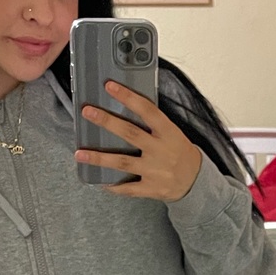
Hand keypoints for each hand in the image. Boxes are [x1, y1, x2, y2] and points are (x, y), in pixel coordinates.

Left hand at [74, 81, 201, 201]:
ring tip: (79, 153)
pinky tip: (98, 181)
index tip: (110, 86)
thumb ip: (152, 122)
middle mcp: (160, 149)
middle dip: (107, 121)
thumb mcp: (172, 132)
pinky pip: (127, 188)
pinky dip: (112, 186)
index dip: (128, 97)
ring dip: (99, 158)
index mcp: (168, 132)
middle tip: (87, 112)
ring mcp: (155, 170)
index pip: (146, 109)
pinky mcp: (151, 188)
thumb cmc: (179, 151)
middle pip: (130, 133)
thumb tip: (126, 104)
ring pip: (122, 162)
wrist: (196, 180)